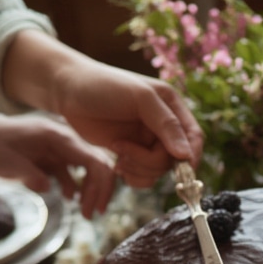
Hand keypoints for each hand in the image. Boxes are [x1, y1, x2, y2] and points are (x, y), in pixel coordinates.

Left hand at [0, 114, 115, 217]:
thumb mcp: (7, 163)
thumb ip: (29, 174)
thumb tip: (48, 188)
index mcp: (57, 137)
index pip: (93, 160)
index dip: (100, 185)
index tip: (96, 208)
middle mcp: (65, 141)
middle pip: (98, 165)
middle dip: (99, 191)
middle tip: (92, 215)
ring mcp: (62, 149)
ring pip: (90, 170)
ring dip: (91, 192)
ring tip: (84, 213)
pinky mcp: (56, 159)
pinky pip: (76, 174)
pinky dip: (78, 189)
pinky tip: (70, 200)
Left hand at [54, 59, 203, 186]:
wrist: (67, 91)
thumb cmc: (102, 85)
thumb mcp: (139, 98)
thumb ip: (166, 125)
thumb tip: (186, 155)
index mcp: (171, 106)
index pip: (194, 137)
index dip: (190, 156)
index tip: (180, 169)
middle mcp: (163, 125)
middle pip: (175, 159)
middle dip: (150, 162)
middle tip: (125, 152)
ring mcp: (147, 141)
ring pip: (159, 171)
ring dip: (139, 170)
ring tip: (118, 155)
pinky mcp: (132, 153)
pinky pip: (145, 177)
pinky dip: (134, 178)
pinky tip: (117, 165)